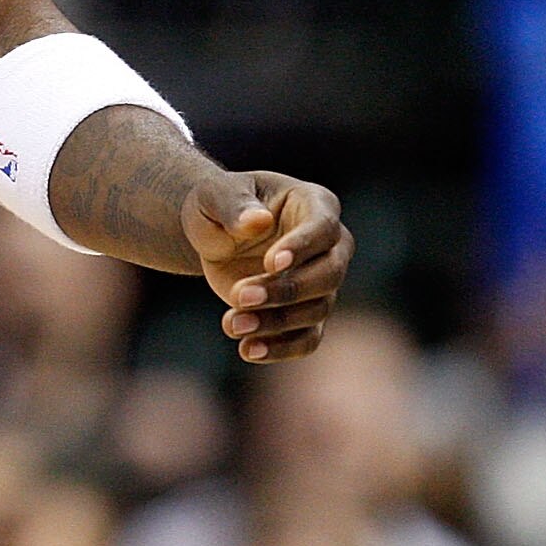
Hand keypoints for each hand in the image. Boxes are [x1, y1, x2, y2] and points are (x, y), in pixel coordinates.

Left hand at [182, 172, 349, 363]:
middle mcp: (331, 245)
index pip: (321, 227)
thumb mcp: (214, 195)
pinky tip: (248, 350)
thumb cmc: (220, 205)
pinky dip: (281, 348)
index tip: (270, 264)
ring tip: (231, 324)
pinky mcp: (306, 313)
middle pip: (328, 274)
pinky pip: (307, 338)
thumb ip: (234, 205)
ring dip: (275, 322)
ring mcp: (323, 282)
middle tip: (241, 296)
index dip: (300, 247)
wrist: (214, 235)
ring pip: (316, 309)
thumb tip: (256, 221)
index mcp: (316, 204)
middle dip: (286, 290)